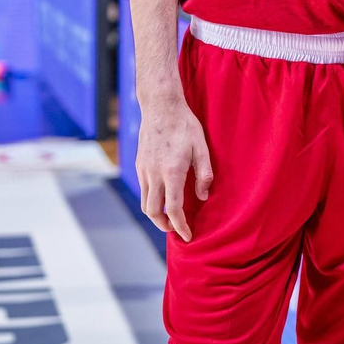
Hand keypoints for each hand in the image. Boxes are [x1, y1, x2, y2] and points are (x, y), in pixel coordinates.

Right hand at [136, 101, 213, 242]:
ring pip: (144, 202)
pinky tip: (162, 197)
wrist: (161, 107)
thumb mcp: (202, 147)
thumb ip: (204, 174)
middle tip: (177, 230)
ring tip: (168, 218)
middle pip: (153, 212)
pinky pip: (143, 189)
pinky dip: (151, 200)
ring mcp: (143, 169)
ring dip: (155, 215)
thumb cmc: (185, 126)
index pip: (173, 209)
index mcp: (172, 172)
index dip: (180, 226)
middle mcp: (154, 174)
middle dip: (164, 226)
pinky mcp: (139, 164)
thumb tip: (203, 197)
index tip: (187, 236)